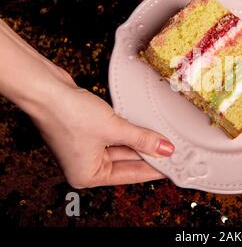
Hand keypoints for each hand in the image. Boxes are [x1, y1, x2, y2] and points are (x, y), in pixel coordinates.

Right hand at [0, 19, 174, 188]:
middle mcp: (85, 165)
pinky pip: (114, 134)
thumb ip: (141, 139)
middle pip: (126, 161)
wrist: (45, 89)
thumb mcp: (113, 129)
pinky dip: (128, 131)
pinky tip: (145, 127)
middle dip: (149, 153)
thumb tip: (164, 149)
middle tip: (172, 149)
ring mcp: (85, 148)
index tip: (173, 166)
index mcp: (87, 175)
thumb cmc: (68, 114)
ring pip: (121, 146)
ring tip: (163, 137)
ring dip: (140, 141)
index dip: (154, 169)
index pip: (130, 175)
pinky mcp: (86, 131)